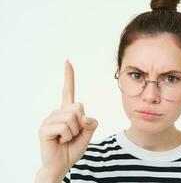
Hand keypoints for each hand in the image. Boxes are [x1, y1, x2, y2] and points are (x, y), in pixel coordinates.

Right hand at [36, 61, 97, 181]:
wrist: (62, 164)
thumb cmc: (73, 147)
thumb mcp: (88, 133)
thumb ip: (91, 122)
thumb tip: (84, 116)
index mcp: (67, 111)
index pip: (69, 90)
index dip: (69, 76)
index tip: (68, 62)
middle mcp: (57, 112)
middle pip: (78, 107)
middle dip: (81, 124)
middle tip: (72, 134)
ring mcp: (50, 119)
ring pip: (73, 118)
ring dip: (74, 132)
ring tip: (65, 138)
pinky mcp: (45, 128)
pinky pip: (65, 127)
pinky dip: (67, 137)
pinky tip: (60, 141)